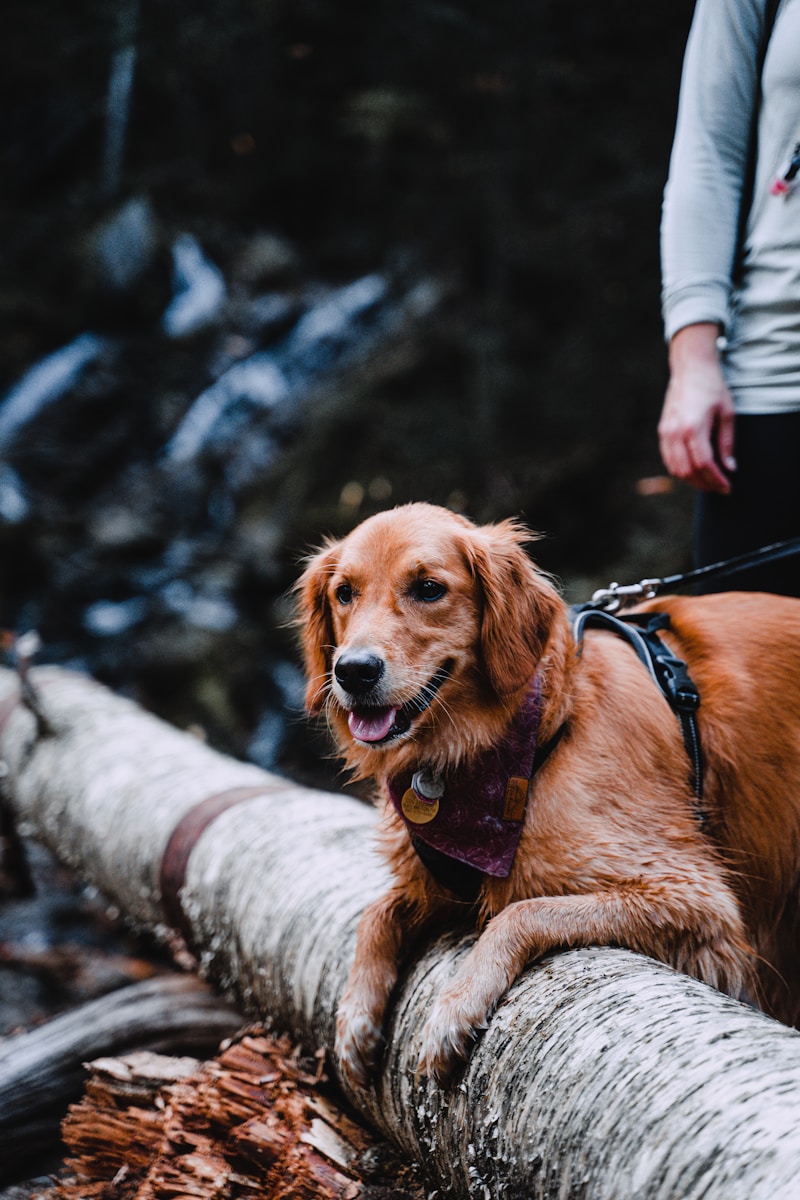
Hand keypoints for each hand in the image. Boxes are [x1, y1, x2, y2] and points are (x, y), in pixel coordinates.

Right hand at [658, 323, 735, 493]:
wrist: (690, 368)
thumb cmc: (712, 387)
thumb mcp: (727, 413)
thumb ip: (727, 442)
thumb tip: (730, 467)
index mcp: (693, 426)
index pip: (704, 463)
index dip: (716, 479)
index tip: (727, 487)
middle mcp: (675, 432)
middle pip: (688, 470)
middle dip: (705, 484)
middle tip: (720, 488)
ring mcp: (666, 432)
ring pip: (676, 468)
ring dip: (692, 480)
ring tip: (708, 482)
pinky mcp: (662, 432)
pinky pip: (669, 460)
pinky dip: (681, 470)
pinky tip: (695, 471)